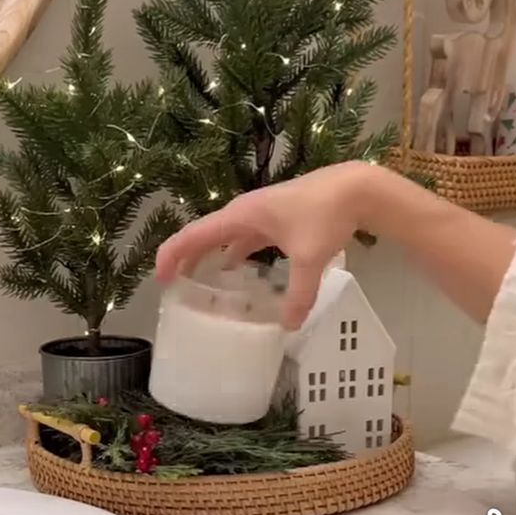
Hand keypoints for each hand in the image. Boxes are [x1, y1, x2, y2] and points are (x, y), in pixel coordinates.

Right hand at [155, 162, 370, 327]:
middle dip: (185, 259)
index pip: (194, 235)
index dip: (172, 255)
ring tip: (198, 283)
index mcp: (241, 216)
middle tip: (172, 287)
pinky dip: (234, 255)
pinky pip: (244, 239)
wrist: (355, 188)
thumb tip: (289, 326)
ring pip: (224, 238)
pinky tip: (236, 272)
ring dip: (209, 257)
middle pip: (204, 236)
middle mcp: (244, 213)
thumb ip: (299, 294)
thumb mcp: (310, 259)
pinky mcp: (275, 219)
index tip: (160, 278)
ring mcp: (259, 215)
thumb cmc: (326, 215)